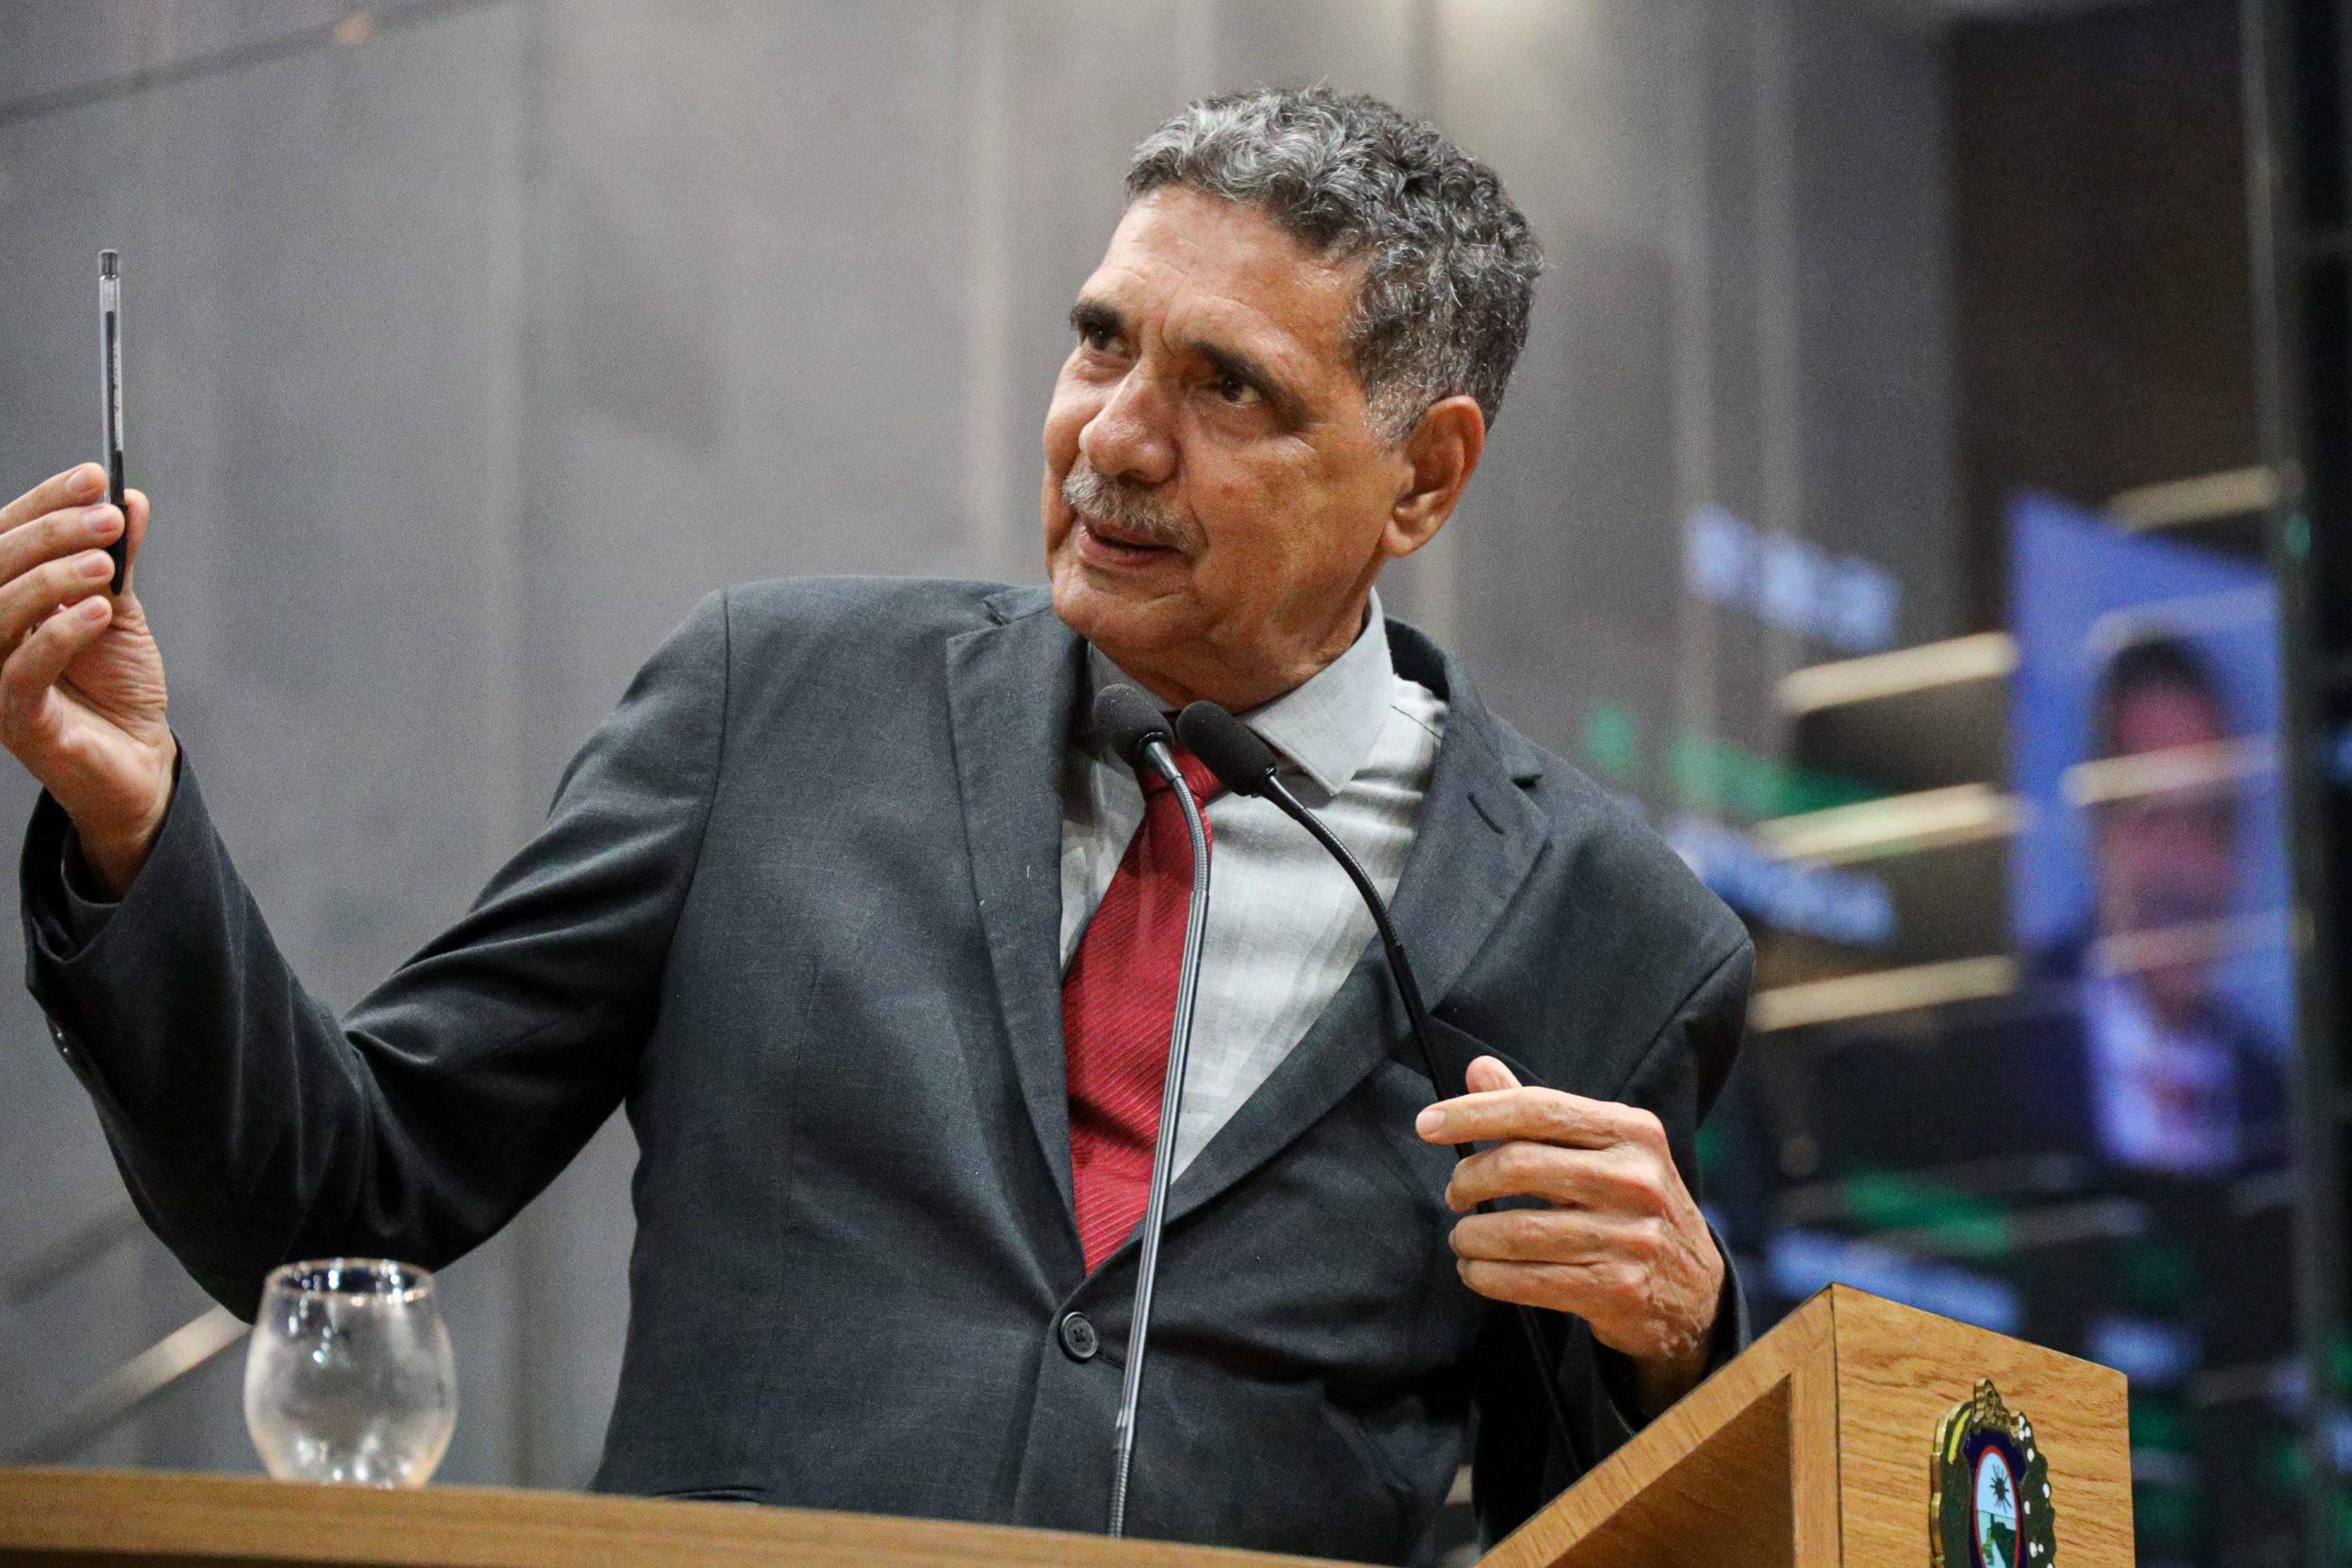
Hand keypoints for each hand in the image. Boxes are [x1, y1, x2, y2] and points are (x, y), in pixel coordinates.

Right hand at [0, 464, 173, 893]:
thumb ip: (117, 560)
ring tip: (105, 563)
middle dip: (50, 533)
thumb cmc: (116, 686)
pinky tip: (101, 611)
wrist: (137, 758)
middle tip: (105, 517)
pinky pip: (21, 670)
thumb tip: (127, 501)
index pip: (4, 537)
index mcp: (2, 600)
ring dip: (51, 578)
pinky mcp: (16, 719)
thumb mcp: (118, 611)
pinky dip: (60, 633)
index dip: (43, 503)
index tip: (94, 477)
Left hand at [1417, 1055, 1724, 1413]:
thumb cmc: (1630, 1206)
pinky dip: (1487, 1276)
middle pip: (1520, 1166)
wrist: (1694, 1291)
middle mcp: (1637, 1179)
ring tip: (1463, 1237)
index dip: (1474, 1113)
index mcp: (1632, 1131)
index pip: (1538, 1108)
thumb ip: (1539, 1113)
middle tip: (1454, 1193)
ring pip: (1517, 1230)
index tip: (1426, 1124)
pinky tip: (1476, 1270)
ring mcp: (1631, 1237)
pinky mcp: (1619, 1289)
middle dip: (1469, 1179)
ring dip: (1471, 1236)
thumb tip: (1478, 1069)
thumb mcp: (1601, 1149)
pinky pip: (1529, 1281)